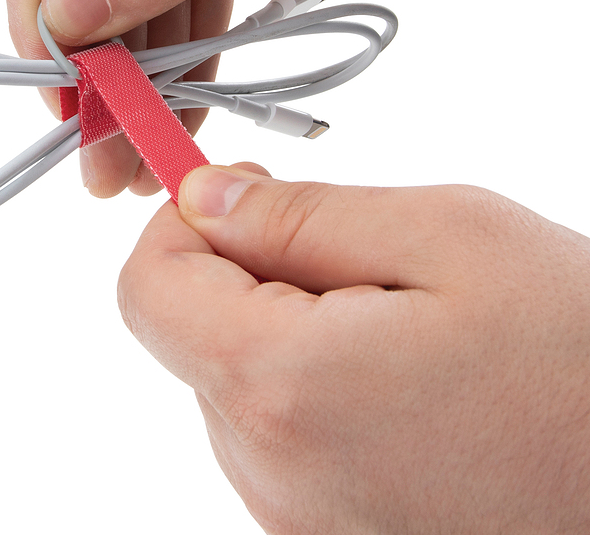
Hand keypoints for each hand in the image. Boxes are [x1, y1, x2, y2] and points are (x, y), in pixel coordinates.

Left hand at [118, 164, 589, 532]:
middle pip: (191, 332)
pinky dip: (313, 380)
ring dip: (287, 325)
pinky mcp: (328, 534)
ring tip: (396, 321)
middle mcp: (268, 471)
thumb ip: (299, 215)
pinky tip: (401, 377)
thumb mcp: (445, 236)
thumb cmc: (581, 358)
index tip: (241, 192)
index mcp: (281, 387)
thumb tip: (203, 198)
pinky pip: (278, 431)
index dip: (179, 223)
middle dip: (247, 269)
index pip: (146, 287)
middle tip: (353, 252)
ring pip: (235, 378)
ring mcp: (295, 516)